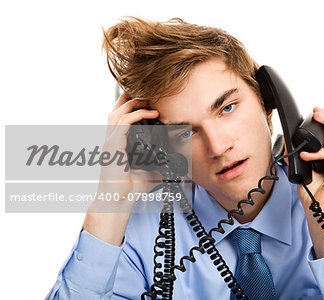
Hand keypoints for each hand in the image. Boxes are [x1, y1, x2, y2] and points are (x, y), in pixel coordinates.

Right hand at [83, 92, 159, 245]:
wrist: (119, 200)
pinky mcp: (113, 145)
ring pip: (119, 111)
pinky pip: (123, 122)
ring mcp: (111, 141)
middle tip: (149, 91)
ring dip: (135, 102)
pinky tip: (152, 113)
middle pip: (117, 108)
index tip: (151, 99)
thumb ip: (163, 163)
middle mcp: (112, 139)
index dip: (134, 105)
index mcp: (119, 142)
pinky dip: (137, 114)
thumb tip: (182, 164)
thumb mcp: (153, 171)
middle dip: (132, 97)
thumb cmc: (132, 187)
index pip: (122, 116)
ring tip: (151, 99)